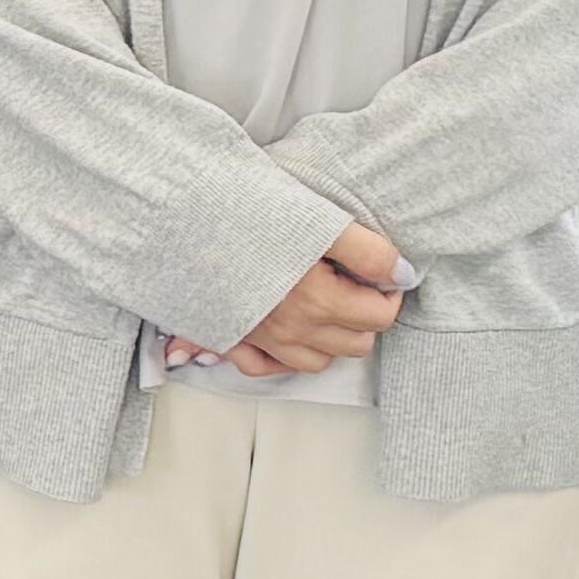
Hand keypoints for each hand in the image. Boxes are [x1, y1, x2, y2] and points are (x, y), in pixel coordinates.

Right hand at [199, 219, 406, 378]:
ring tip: (326, 302)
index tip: (377, 269)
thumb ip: (367, 251)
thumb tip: (402, 274)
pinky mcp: (230, 338)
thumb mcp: (315, 219)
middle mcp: (292, 330)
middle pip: (356, 344)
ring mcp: (261, 340)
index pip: (380, 316)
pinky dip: (285, 356)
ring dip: (331, 337)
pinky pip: (267, 368)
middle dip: (365, 315)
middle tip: (353, 280)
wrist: (175, 217)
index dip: (388, 290)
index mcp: (318, 301)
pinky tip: (288, 331)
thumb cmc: (241, 210)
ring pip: (318, 361)